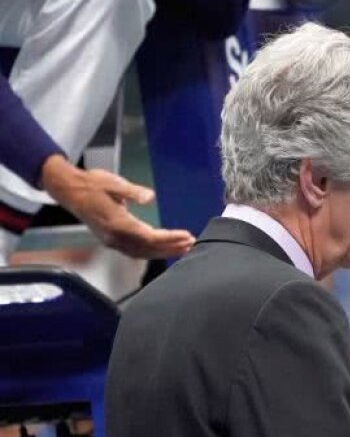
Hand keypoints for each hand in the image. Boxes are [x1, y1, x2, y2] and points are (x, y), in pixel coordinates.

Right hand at [40, 154, 194, 258]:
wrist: (69, 190)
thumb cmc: (91, 184)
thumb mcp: (113, 183)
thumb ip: (132, 192)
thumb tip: (150, 197)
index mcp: (117, 223)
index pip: (149, 237)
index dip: (169, 238)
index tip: (186, 236)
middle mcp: (115, 237)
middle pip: (149, 249)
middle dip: (172, 247)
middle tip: (191, 244)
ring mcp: (112, 241)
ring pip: (143, 253)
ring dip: (164, 252)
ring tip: (183, 248)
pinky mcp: (111, 241)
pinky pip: (135, 252)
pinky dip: (151, 252)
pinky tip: (163, 249)